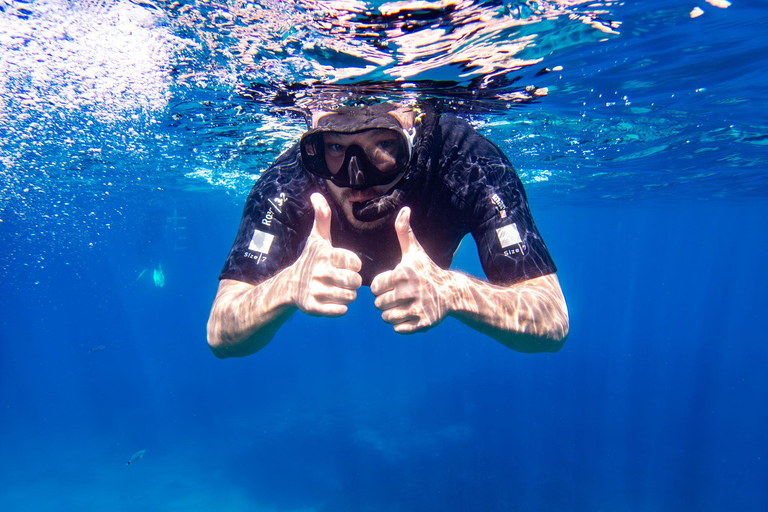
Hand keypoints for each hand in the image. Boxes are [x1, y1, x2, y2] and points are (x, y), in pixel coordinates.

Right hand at [290, 193, 362, 316]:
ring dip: (348, 296)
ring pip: (349, 297)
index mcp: (326, 255)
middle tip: (345, 281)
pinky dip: (340, 308)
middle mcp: (320, 272)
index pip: (355, 262)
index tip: (347, 265)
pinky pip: (340, 311)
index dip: (354, 265)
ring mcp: (316, 290)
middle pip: (355, 282)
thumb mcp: (317, 238)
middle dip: (353, 283)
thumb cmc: (311, 259)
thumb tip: (316, 195)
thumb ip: (322, 218)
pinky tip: (333, 301)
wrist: (290, 285)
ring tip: (339, 290)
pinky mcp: (313, 307)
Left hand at [371, 207, 451, 332]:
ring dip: (391, 314)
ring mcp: (416, 308)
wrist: (451, 292)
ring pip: (387, 318)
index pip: (374, 287)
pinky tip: (409, 315)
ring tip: (401, 306)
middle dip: (385, 302)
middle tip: (397, 297)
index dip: (381, 287)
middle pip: (379, 304)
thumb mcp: (414, 252)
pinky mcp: (422, 323)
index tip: (391, 285)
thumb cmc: (427, 270)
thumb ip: (404, 232)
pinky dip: (401, 325)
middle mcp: (408, 291)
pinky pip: (399, 329)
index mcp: (401, 274)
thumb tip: (404, 209)